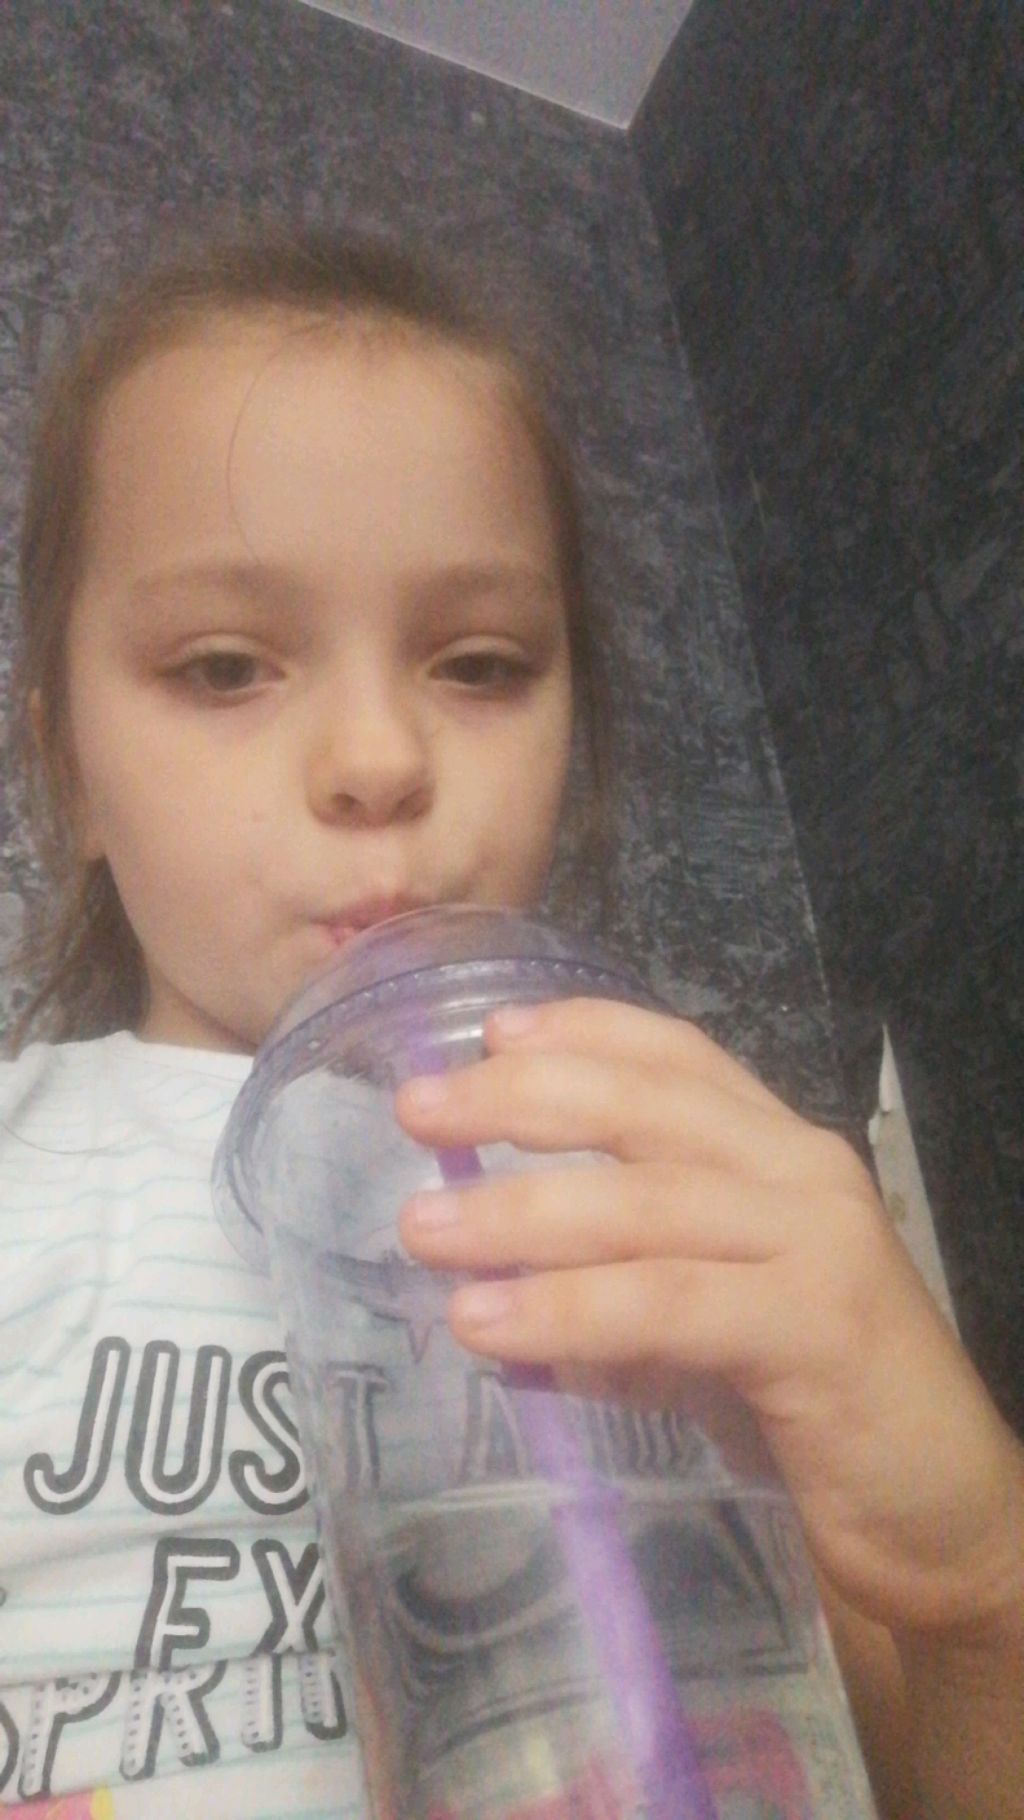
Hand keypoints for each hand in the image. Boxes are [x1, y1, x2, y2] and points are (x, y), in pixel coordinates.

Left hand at [395, 997, 1023, 1640]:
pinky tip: (487, 1324)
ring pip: (643, 1201)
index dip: (580, 1030)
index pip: (676, 1056)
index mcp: (781, 1151)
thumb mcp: (705, 1331)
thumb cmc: (816, 1410)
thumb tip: (486, 1288)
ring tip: (424, 1229)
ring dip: (520, 1210)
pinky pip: (666, 1303)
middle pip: (644, 1103)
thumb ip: (620, 1292)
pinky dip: (567, 1309)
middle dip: (520, 1097)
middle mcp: (803, 1172)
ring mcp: (817, 1241)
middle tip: (417, 1110)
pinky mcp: (816, 1326)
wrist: (941, 1515)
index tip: (487, 1033)